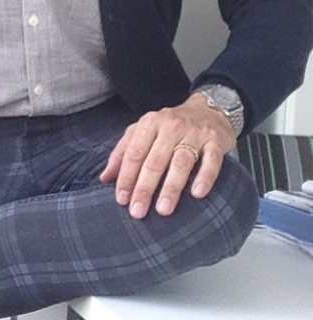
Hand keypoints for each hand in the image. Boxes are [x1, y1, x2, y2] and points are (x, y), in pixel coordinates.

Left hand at [99, 94, 236, 218]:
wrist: (209, 109)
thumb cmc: (171, 126)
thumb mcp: (143, 131)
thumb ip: (123, 152)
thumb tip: (105, 178)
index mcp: (150, 123)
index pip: (134, 153)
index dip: (126, 178)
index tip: (122, 200)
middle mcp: (171, 126)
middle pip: (155, 161)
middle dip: (144, 188)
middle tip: (138, 211)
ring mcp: (194, 133)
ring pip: (181, 162)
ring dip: (171, 187)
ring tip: (163, 209)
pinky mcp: (215, 140)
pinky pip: (211, 160)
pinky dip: (205, 176)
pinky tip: (198, 193)